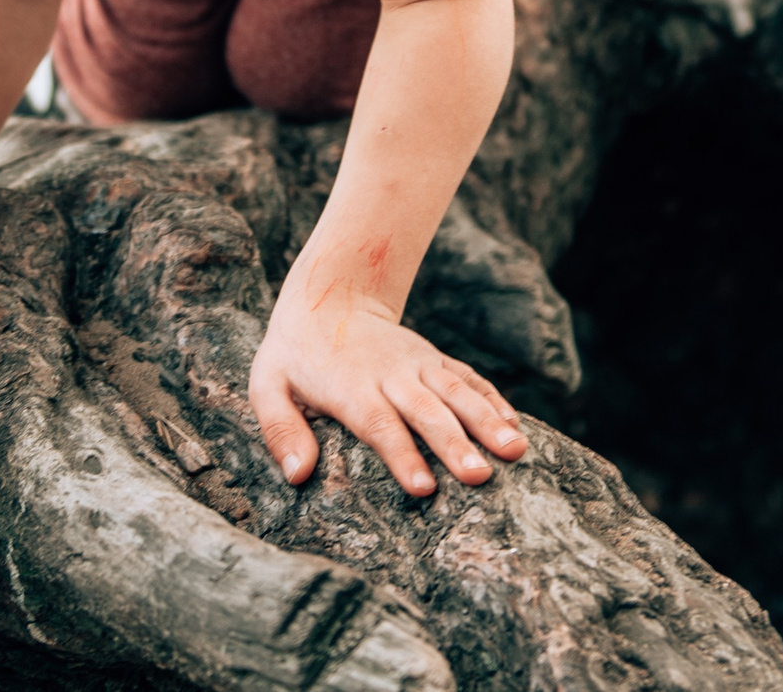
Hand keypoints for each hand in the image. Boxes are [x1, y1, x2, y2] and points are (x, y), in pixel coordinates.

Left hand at [248, 286, 526, 496]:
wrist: (331, 295)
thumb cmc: (295, 352)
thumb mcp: (267, 384)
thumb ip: (279, 427)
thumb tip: (296, 474)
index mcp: (350, 387)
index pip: (379, 425)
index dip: (402, 456)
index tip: (424, 487)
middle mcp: (390, 375)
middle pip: (427, 412)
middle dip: (455, 445)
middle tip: (480, 477)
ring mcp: (418, 364)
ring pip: (457, 393)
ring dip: (487, 422)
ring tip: (514, 451)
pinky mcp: (434, 359)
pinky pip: (469, 378)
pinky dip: (493, 401)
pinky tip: (516, 427)